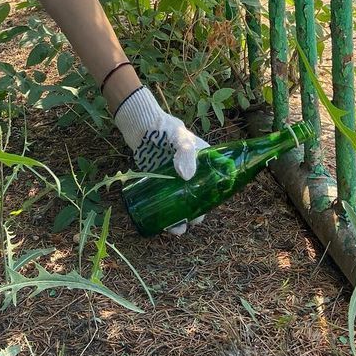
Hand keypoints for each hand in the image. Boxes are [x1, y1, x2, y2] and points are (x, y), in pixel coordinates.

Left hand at [114, 86, 208, 234]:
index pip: (214, 184)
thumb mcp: (180, 138)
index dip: (213, 199)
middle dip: (197, 214)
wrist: (141, 125)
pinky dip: (166, 215)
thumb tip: (187, 177)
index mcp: (204, 162)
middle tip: (191, 220)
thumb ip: (185, 154)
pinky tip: (163, 225)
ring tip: (176, 229)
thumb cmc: (165, 128)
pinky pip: (165, 203)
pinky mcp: (159, 184)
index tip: (207, 209)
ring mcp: (174, 181)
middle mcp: (192, 174)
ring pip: (182, 204)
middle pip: (199, 199)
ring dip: (181, 220)